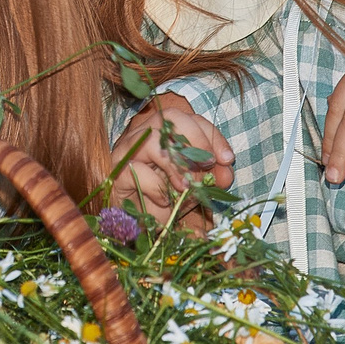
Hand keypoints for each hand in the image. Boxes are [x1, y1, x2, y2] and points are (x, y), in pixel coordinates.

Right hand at [108, 91, 233, 223]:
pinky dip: (156, 186)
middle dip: (196, 139)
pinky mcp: (117, 173)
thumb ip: (211, 177)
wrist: (138, 226)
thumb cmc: (166, 199)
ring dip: (176, 163)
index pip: (190, 119)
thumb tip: (225, 173)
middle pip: (169, 117)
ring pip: (151, 139)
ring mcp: (127, 152)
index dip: (211, 136)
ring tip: (186, 186)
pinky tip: (165, 200)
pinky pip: (136, 170)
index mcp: (165, 134)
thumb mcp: (195, 187)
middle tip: (208, 165)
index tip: (227, 160)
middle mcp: (144, 135)